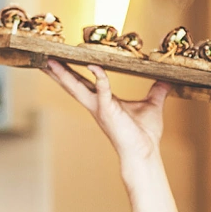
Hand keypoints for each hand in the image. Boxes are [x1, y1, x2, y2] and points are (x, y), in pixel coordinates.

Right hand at [44, 59, 170, 165]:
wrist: (145, 152)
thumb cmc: (145, 134)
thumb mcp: (153, 105)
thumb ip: (156, 91)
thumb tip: (165, 80)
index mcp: (104, 102)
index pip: (84, 83)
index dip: (72, 72)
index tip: (62, 60)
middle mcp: (97, 105)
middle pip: (73, 84)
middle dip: (58, 72)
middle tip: (45, 58)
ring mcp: (100, 108)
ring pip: (77, 87)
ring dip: (64, 74)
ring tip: (50, 62)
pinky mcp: (108, 111)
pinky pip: (102, 89)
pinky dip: (99, 76)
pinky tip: (94, 65)